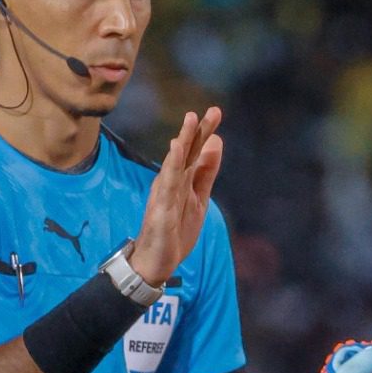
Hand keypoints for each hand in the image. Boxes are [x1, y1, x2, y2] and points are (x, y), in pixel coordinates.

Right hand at [129, 108, 222, 285]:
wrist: (155, 262)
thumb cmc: (174, 229)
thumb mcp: (198, 198)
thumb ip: (206, 171)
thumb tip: (216, 141)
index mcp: (182, 179)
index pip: (194, 152)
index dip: (204, 132)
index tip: (216, 111)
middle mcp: (171, 182)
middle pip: (185, 153)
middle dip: (196, 131)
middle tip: (211, 110)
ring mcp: (164, 195)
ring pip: (175, 164)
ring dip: (183, 142)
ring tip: (190, 120)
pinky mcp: (160, 211)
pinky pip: (166, 187)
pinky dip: (171, 168)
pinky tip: (175, 151)